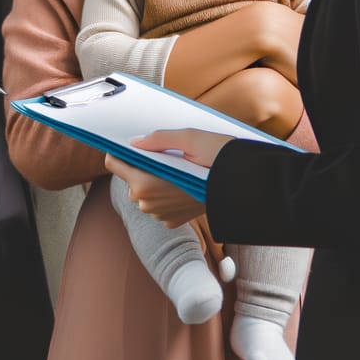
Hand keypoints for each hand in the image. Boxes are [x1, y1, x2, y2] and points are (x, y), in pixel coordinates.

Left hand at [104, 129, 232, 226]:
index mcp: (145, 183)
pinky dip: (168, 192)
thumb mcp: (188, 138)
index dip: (121, 150)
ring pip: (145, 191)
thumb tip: (134, 142)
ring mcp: (159, 215)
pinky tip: (185, 183)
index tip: (132, 143)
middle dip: (143, 165)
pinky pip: (160, 202)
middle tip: (167, 154)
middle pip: (131, 177)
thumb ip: (156, 139)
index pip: (114, 163)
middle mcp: (148, 203)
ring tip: (180, 168)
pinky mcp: (172, 221)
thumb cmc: (218, 160)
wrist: (245, 189)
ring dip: (155, 179)